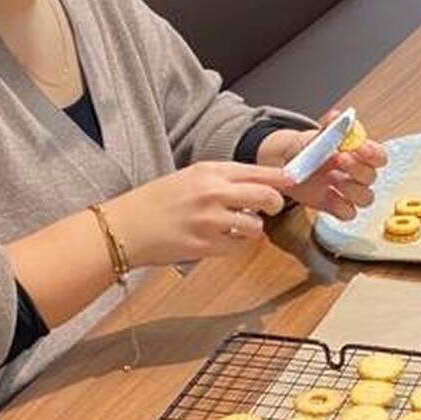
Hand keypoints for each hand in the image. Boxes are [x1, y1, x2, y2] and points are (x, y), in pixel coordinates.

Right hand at [105, 161, 292, 266]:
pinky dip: (233, 245)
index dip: (282, 178)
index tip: (294, 180)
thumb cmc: (156, 201)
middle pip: (267, 198)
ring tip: (234, 226)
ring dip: (251, 228)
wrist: (126, 226)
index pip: (260, 172)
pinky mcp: (206, 246)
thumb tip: (258, 183)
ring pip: (255, 227)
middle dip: (274, 204)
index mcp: (210, 172)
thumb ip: (223, 179)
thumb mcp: (190, 177)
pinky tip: (218, 238)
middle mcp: (214, 193)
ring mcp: (210, 221)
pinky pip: (237, 247)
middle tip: (269, 208)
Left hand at [259, 113, 386, 221]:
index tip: (361, 147)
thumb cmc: (306, 148)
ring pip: (366, 198)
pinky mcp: (333, 206)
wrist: (284, 163)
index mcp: (357, 154)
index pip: (379, 157)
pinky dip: (341, 207)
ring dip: (353, 190)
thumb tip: (337, 116)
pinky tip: (329, 195)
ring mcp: (346, 192)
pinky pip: (348, 213)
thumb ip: (328, 128)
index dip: (374, 154)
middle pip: (372, 177)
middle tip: (340, 159)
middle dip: (358, 168)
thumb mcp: (315, 135)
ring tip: (334, 181)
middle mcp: (355, 174)